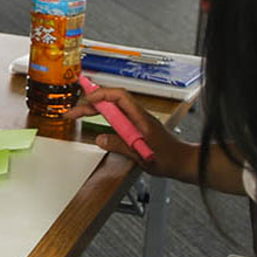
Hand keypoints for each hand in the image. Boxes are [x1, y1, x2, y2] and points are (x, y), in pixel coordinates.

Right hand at [66, 86, 195, 181]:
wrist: (184, 162)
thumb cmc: (169, 158)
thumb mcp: (142, 156)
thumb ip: (120, 146)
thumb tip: (100, 140)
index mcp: (141, 118)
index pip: (119, 97)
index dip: (101, 94)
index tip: (86, 99)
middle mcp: (138, 116)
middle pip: (112, 101)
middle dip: (90, 103)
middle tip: (72, 112)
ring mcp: (137, 120)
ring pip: (113, 108)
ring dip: (95, 108)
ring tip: (78, 113)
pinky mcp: (136, 127)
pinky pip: (117, 116)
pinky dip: (103, 115)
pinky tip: (96, 118)